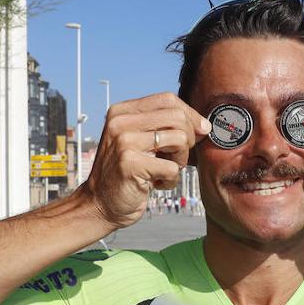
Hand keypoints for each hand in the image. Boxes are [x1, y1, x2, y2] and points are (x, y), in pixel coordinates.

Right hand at [81, 93, 209, 229]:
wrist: (99, 205)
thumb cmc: (125, 174)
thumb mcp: (137, 141)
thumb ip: (161, 126)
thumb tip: (203, 125)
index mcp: (121, 112)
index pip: (167, 99)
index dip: (190, 114)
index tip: (200, 131)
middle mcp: (120, 122)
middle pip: (177, 117)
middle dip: (189, 139)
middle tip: (177, 157)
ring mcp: (123, 142)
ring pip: (179, 139)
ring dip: (180, 161)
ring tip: (164, 171)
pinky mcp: (130, 164)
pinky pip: (172, 168)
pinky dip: (171, 180)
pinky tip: (156, 184)